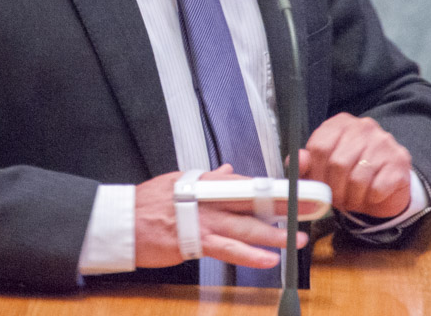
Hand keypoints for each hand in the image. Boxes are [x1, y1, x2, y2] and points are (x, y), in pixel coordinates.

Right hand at [133, 164, 308, 268]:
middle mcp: (209, 199)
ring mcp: (205, 222)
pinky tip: (268, 259)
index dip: (271, 188)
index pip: (245, 183)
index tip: (294, 191)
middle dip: (282, 207)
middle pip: (253, 202)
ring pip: (246, 226)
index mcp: (206, 183)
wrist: (124, 221)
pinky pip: (229, 250)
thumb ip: (208, 178)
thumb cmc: (148, 203)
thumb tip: (228, 171)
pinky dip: (250, 255)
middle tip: (306, 211)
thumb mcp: (178, 180)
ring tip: (296, 239)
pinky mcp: (196, 243)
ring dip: (273, 234)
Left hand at [298, 113, 411, 218]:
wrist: (384, 189)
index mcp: (340, 124)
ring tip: (352, 200)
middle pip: (337, 163)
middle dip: (334, 189)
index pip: (319, 146)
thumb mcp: (323, 170)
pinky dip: (370, 199)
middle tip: (336, 199)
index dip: (315, 173)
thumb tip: (298, 159)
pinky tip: (370, 196)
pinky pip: (377, 188)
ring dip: (351, 197)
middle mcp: (363, 127)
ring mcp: (384, 142)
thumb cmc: (348, 176)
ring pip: (357, 177)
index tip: (318, 187)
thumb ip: (306, 165)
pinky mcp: (400, 161)